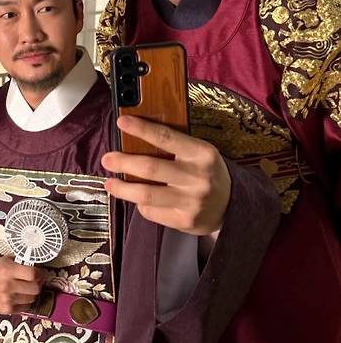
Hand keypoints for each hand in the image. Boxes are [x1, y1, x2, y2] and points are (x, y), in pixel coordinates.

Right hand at [0, 257, 44, 314]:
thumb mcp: (7, 260)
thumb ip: (21, 262)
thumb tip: (36, 267)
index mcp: (8, 271)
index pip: (33, 274)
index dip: (39, 274)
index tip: (39, 273)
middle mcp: (8, 286)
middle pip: (35, 288)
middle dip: (37, 284)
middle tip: (34, 281)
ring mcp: (7, 300)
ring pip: (32, 298)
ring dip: (31, 293)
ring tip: (25, 289)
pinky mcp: (7, 310)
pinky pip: (25, 307)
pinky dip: (25, 302)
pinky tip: (20, 296)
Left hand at [101, 115, 230, 234]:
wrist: (233, 205)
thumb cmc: (206, 171)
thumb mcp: (197, 152)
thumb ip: (172, 146)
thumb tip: (134, 137)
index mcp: (201, 153)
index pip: (166, 137)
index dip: (141, 128)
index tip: (121, 121)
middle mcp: (197, 177)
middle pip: (151, 167)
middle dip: (123, 162)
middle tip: (107, 159)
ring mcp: (192, 201)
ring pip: (147, 194)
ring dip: (123, 188)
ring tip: (110, 183)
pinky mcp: (185, 221)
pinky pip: (152, 211)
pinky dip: (141, 204)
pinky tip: (137, 199)